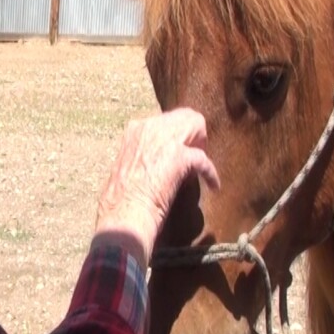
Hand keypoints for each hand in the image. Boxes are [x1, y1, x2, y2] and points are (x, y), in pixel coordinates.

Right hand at [93, 107, 219, 267]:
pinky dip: (210, 173)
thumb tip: (158, 163)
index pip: (165, 121)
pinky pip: (203, 159)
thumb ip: (142, 157)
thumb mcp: (127, 168)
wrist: (122, 216)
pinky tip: (214, 185)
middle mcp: (149, 128)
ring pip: (196, 126)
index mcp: (134, 132)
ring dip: (202, 146)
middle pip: (185, 117)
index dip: (176, 136)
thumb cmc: (120, 202)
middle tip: (195, 156)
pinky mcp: (179, 157)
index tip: (179, 152)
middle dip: (194, 135)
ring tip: (202, 166)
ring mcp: (164, 140)